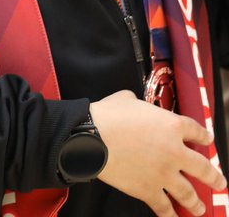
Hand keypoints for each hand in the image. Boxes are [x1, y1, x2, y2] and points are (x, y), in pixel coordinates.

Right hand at [91, 90, 225, 215]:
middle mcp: (175, 152)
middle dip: (214, 177)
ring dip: (196, 202)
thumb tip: (132, 104)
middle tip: (219, 182)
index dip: (204, 136)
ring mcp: (163, 173)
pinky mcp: (148, 189)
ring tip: (200, 207)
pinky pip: (164, 207)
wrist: (88, 137)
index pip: (197, 131)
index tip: (207, 141)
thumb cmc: (105, 116)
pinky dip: (170, 214)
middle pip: (204, 168)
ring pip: (188, 192)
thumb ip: (137, 104)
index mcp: (172, 125)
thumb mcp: (125, 99)